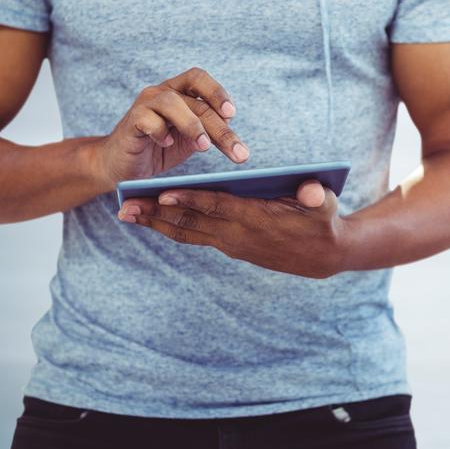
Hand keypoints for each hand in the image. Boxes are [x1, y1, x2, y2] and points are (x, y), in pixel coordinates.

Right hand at [92, 67, 248, 188]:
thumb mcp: (192, 139)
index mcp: (179, 92)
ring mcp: (145, 105)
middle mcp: (162, 93)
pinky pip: (148, 119)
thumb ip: (210, 129)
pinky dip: (161, 131)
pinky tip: (168, 144)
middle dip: (219, 128)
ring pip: (172, 104)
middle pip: (196, 102)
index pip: (199, 79)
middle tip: (237, 152)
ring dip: (192, 125)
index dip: (217, 92)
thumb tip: (231, 126)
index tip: (232, 114)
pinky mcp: (131, 121)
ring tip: (203, 146)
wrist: (123, 165)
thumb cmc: (160, 148)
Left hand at [116, 180, 348, 278]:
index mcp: (256, 219)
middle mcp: (237, 235)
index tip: (162, 192)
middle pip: (190, 222)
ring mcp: (231, 243)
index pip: (217, 206)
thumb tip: (312, 192)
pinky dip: (170, 227)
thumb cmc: (323, 221)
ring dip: (155, 223)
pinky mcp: (230, 247)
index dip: (189, 200)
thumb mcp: (325, 205)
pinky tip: (153, 219)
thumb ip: (315, 196)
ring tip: (126, 212)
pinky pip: (194, 236)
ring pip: (186, 232)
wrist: (324, 256)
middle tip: (124, 205)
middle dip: (156, 213)